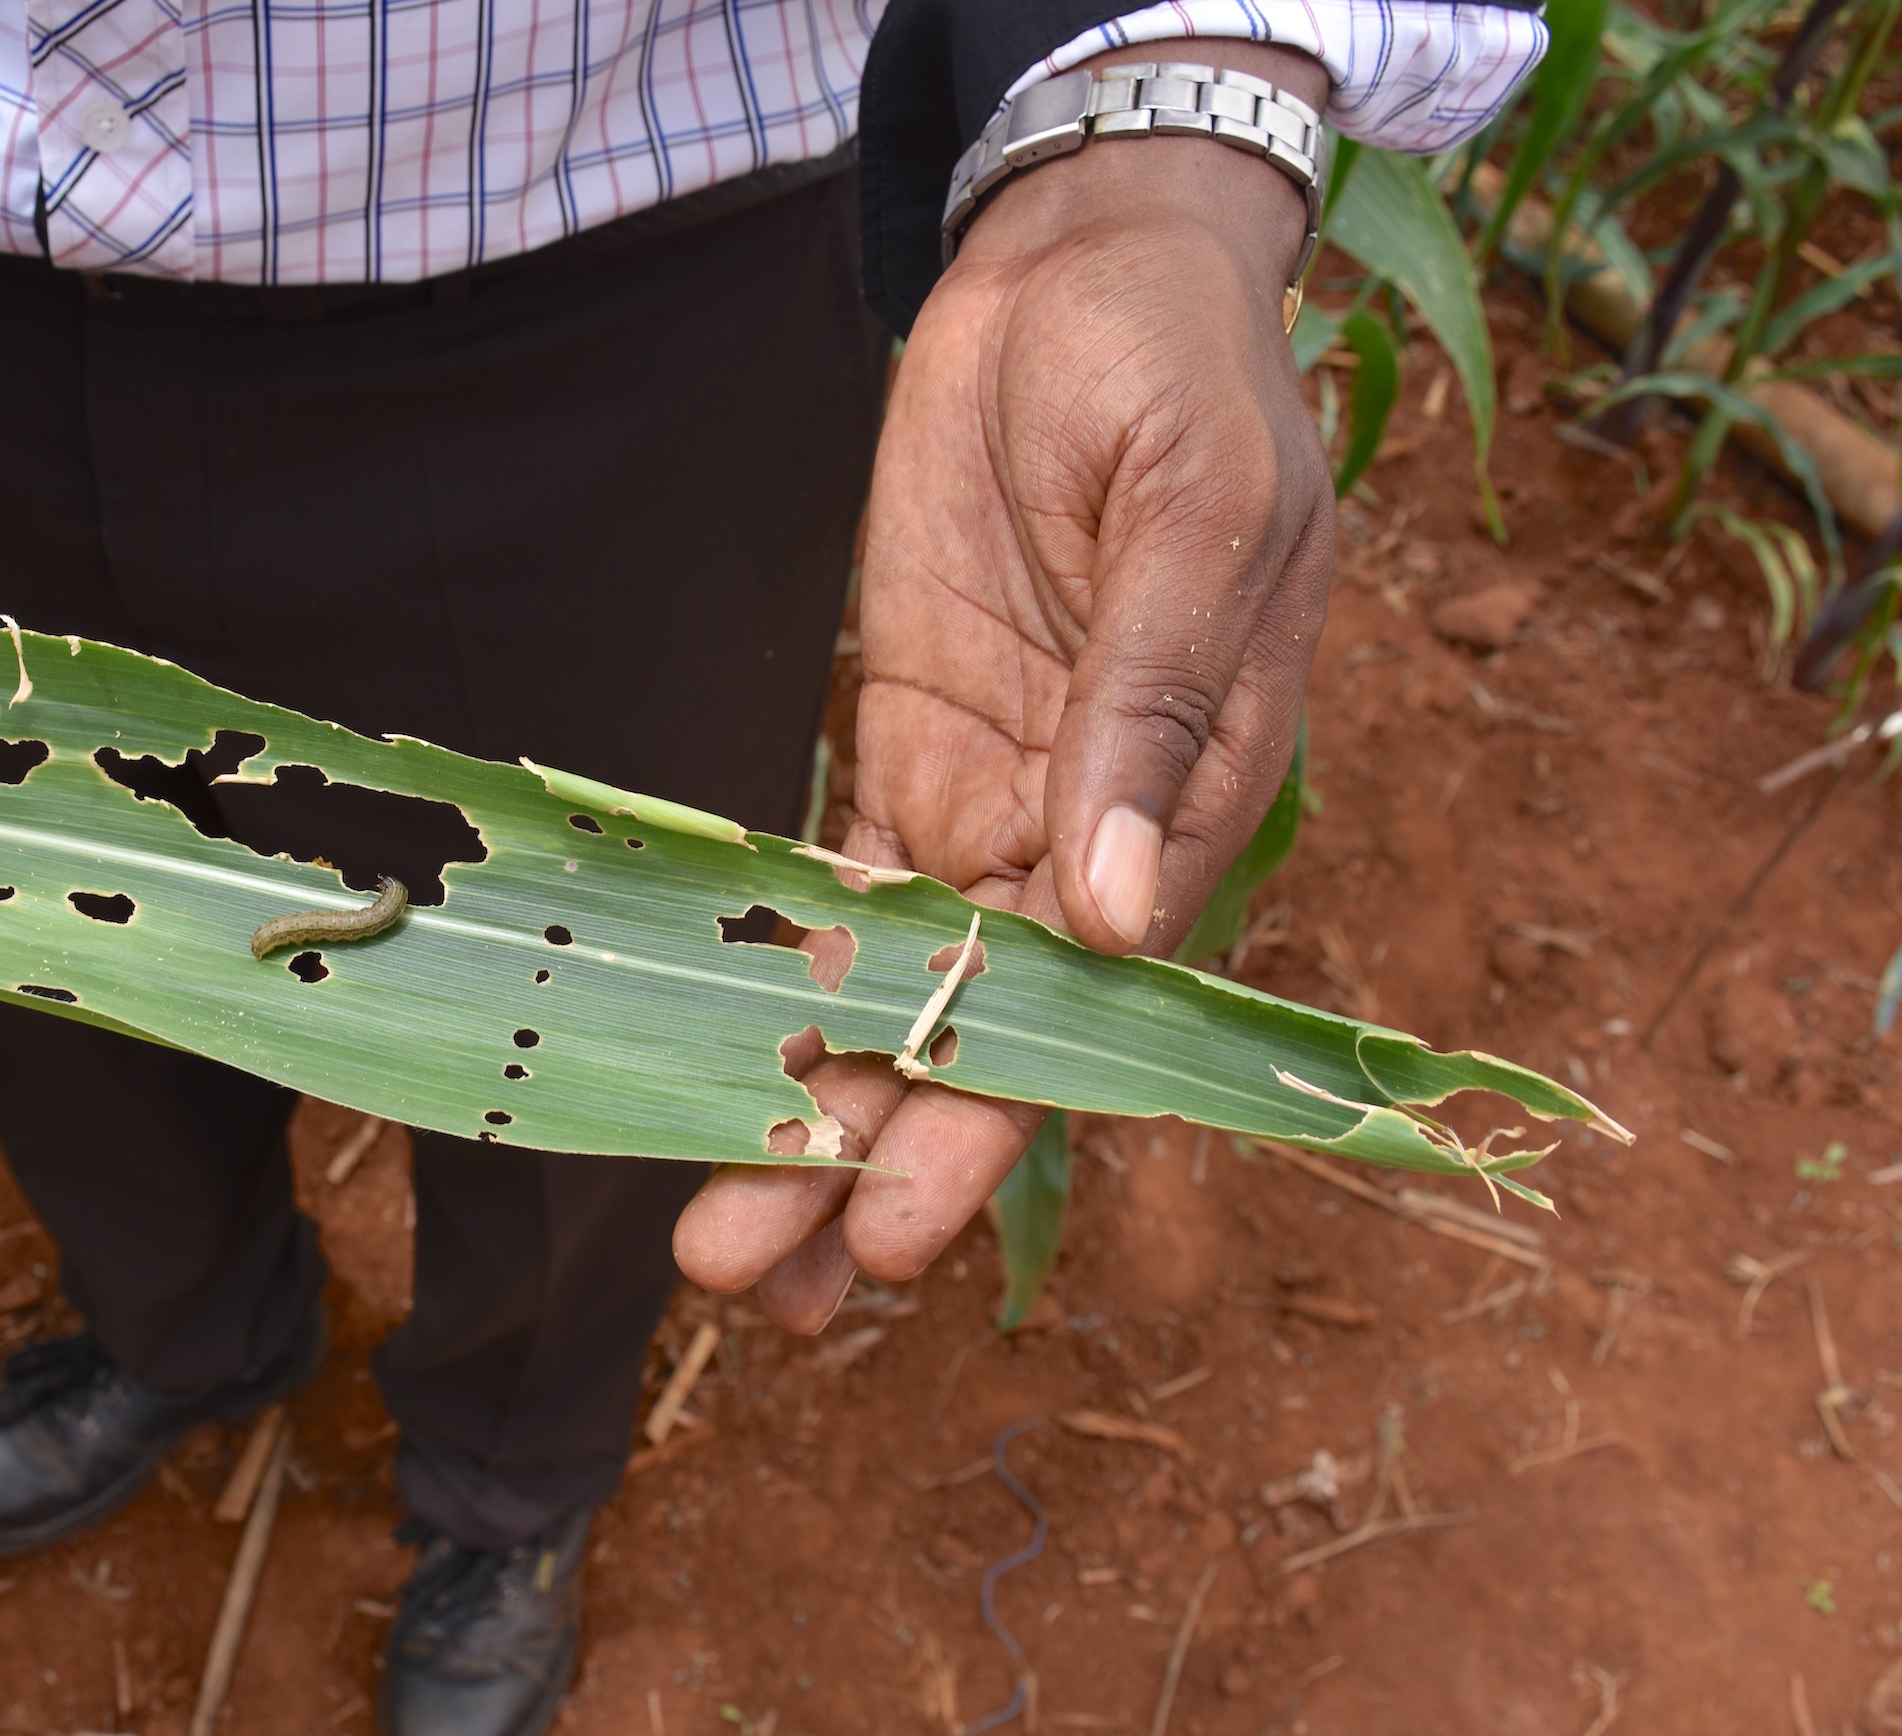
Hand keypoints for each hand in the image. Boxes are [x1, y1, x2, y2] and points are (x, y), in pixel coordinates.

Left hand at [675, 46, 1336, 1329]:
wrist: (1085, 271)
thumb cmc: (1181, 376)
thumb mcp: (1194, 522)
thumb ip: (1149, 711)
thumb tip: (1108, 909)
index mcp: (1188, 809)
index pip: (1083, 1010)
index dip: (985, 1124)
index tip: (892, 1226)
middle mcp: (1082, 839)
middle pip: (968, 1038)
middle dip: (864, 1161)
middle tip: (756, 1287)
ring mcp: (990, 800)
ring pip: (892, 991)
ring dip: (808, 1106)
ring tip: (718, 1241)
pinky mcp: (906, 744)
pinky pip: (839, 888)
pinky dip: (784, 980)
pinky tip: (721, 1067)